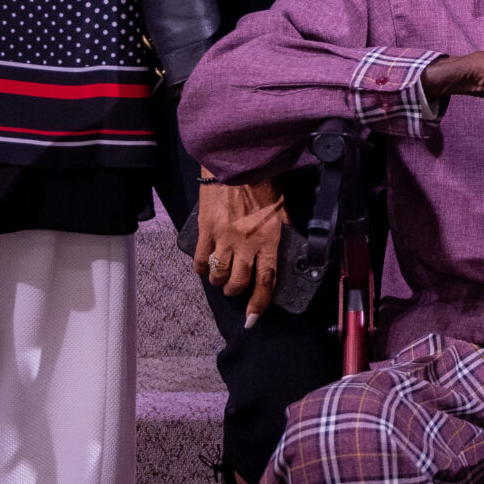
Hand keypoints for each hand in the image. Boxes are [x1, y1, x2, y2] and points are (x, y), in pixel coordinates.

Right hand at [193, 179, 285, 323]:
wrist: (236, 165)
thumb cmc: (262, 187)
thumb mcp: (282, 212)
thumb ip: (281, 236)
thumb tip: (285, 256)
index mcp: (269, 239)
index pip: (266, 280)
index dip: (259, 303)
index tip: (252, 318)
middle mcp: (246, 242)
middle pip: (239, 282)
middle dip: (236, 292)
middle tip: (236, 289)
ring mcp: (224, 237)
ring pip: (218, 274)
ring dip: (219, 281)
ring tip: (221, 277)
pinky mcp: (205, 229)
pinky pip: (199, 259)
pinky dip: (200, 269)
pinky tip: (204, 268)